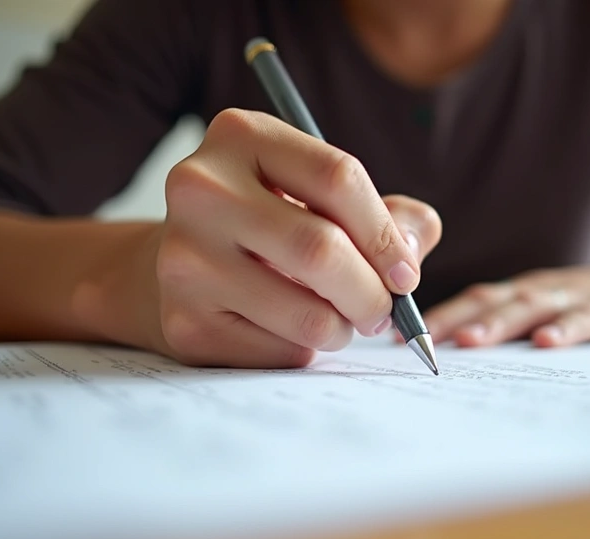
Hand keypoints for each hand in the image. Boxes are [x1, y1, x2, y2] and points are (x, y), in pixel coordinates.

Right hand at [107, 109, 441, 366]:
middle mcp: (200, 188)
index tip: (405, 273)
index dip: (385, 233)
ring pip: (307, 315)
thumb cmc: (275, 223)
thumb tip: (406, 259)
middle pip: (320, 249)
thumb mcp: (325, 194)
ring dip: (342, 329)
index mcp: (241, 136)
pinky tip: (287, 329)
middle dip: (371, 292)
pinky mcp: (184, 321)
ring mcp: (184, 258)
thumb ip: (391, 215)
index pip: (336, 177)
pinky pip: (280, 352)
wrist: (184, 264)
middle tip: (382, 310)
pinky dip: (304, 350)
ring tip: (338, 321)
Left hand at [424, 240, 589, 346]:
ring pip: (531, 307)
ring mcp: (580, 296)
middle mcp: (544, 289)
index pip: (472, 301)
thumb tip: (463, 357)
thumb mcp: (558, 313)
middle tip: (412, 341)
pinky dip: (568, 330)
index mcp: (525, 292)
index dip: (433, 315)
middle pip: (491, 301)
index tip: (393, 336)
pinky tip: (549, 345)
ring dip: (498, 324)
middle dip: (449, 319)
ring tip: (467, 342)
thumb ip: (519, 328)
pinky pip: (589, 318)